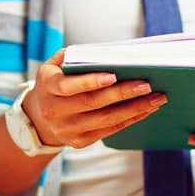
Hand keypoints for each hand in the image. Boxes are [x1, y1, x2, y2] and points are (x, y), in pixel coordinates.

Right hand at [22, 49, 167, 148]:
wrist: (37, 119)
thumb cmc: (54, 83)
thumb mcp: (53, 66)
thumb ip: (73, 58)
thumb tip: (107, 53)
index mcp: (48, 88)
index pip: (69, 86)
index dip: (91, 82)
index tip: (114, 75)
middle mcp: (55, 111)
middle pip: (93, 103)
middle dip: (123, 94)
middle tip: (147, 85)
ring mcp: (68, 129)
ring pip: (106, 120)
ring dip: (135, 109)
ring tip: (157, 98)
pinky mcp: (80, 142)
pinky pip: (110, 130)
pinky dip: (131, 119)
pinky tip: (147, 109)